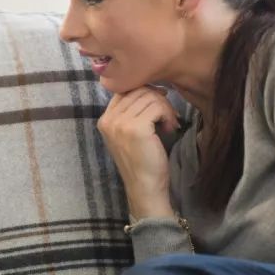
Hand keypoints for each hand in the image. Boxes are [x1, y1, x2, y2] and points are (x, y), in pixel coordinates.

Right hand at [98, 86, 179, 218]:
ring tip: (168, 124)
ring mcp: (120, 124)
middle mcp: (108, 120)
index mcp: (104, 120)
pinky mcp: (135, 128)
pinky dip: (168, 114)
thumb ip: (131, 112)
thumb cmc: (142, 161)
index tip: (158, 104)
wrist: (145, 187)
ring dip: (165, 107)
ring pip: (149, 96)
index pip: (124, 90)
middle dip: (157, 99)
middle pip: (137, 90)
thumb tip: (151, 87)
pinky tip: (169, 128)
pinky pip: (157, 106)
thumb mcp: (130, 133)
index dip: (144, 92)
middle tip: (167, 116)